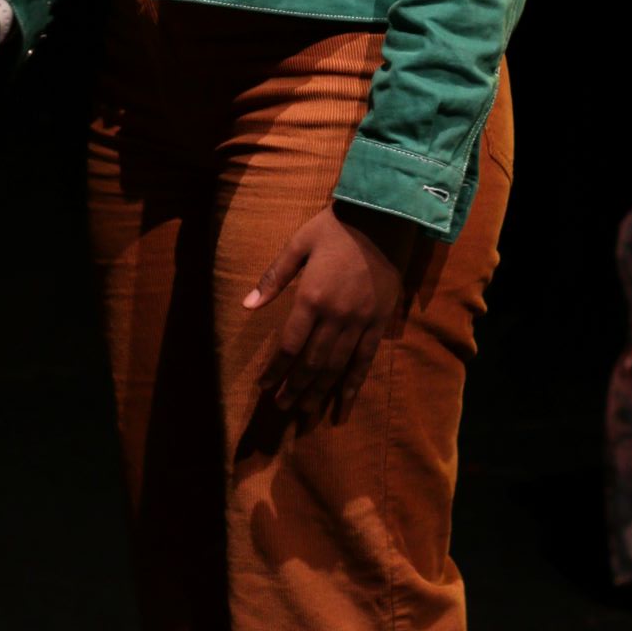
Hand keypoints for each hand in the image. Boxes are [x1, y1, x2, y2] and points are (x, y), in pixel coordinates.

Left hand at [243, 203, 421, 428]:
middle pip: (311, 363)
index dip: (276, 369)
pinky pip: (364, 361)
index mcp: (312, 297)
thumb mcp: (298, 244)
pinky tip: (342, 405)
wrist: (384, 216)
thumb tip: (247, 305)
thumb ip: (274, 277)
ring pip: (336, 368)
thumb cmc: (336, 227)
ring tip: (305, 414)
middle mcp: (335, 316)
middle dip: (295, 389)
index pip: (289, 345)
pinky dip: (352, 386)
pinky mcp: (380, 323)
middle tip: (281, 408)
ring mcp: (360, 322)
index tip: (264, 387)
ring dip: (318, 393)